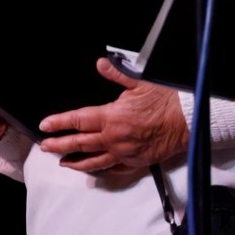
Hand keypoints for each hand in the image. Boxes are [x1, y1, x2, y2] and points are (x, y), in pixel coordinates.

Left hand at [38, 57, 187, 172]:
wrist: (191, 120)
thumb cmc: (165, 101)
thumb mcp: (138, 83)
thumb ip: (115, 75)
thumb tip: (100, 64)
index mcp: (111, 118)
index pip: (77, 121)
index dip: (59, 123)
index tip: (44, 126)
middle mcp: (114, 138)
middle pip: (81, 144)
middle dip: (60, 146)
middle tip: (45, 147)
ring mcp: (125, 153)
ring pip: (95, 161)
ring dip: (77, 163)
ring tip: (63, 163)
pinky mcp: (137, 162)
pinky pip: (116, 170)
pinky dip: (102, 170)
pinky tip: (94, 170)